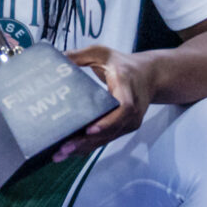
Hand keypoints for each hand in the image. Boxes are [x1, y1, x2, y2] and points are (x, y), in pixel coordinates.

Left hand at [53, 45, 147, 160]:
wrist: (150, 77)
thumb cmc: (124, 65)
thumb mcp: (103, 53)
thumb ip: (80, 55)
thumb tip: (56, 57)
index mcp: (127, 89)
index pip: (123, 109)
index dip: (107, 121)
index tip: (89, 129)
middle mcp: (131, 110)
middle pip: (110, 130)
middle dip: (86, 141)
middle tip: (64, 147)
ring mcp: (129, 122)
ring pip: (106, 138)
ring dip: (84, 148)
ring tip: (60, 153)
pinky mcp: (123, 128)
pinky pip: (105, 139)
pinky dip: (88, 146)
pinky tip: (70, 152)